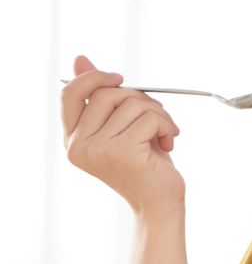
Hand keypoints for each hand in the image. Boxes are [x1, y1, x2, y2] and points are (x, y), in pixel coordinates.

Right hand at [61, 54, 184, 214]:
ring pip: (131, 103)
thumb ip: (99, 97)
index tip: (119, 78)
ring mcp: (98, 150)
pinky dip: (168, 126)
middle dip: (139, 98)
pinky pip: (150, 118)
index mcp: (73, 139)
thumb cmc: (144, 165)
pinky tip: (170, 142)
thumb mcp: (121, 126)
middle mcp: (79, 146)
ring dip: (159, 114)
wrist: (159, 204)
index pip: (69, 94)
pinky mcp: (122, 152)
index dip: (93, 78)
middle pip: (106, 93)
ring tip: (165, 133)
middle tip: (157, 116)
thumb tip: (80, 59)